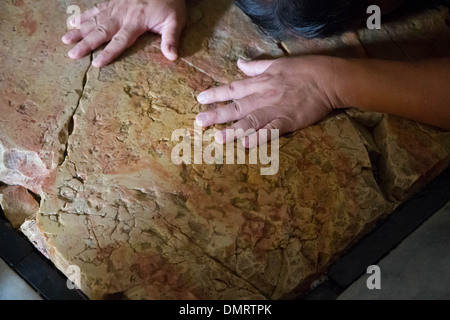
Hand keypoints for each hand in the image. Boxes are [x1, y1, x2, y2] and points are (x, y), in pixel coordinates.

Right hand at [62, 0, 186, 66]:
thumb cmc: (171, 4)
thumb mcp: (175, 21)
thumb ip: (171, 39)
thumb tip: (171, 56)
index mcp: (136, 22)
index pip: (119, 41)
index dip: (108, 53)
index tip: (96, 63)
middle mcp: (122, 15)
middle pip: (101, 31)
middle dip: (85, 43)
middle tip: (71, 54)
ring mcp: (115, 7)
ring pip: (94, 19)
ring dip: (79, 30)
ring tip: (65, 39)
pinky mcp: (113, 1)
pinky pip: (95, 8)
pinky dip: (83, 15)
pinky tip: (72, 21)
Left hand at [195, 56, 340, 147]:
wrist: (328, 79)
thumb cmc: (303, 69)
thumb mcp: (276, 63)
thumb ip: (256, 67)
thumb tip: (239, 64)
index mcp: (260, 82)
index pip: (233, 88)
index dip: (216, 94)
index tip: (200, 99)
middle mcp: (264, 96)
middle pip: (236, 107)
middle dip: (216, 114)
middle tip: (199, 123)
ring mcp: (275, 110)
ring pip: (250, 121)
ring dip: (233, 130)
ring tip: (218, 138)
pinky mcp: (288, 122)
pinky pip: (270, 131)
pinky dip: (258, 137)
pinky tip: (246, 144)